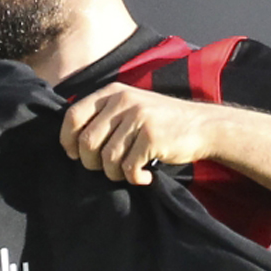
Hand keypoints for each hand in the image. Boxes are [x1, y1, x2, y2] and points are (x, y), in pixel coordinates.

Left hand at [60, 83, 215, 184]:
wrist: (202, 125)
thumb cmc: (161, 122)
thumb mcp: (130, 106)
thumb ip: (103, 116)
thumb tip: (71, 142)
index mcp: (112, 92)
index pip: (73, 115)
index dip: (68, 140)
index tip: (75, 154)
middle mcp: (123, 101)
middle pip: (87, 142)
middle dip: (92, 163)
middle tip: (108, 168)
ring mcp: (138, 118)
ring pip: (107, 158)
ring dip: (116, 173)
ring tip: (130, 171)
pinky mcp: (152, 137)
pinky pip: (129, 168)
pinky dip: (134, 178)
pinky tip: (144, 176)